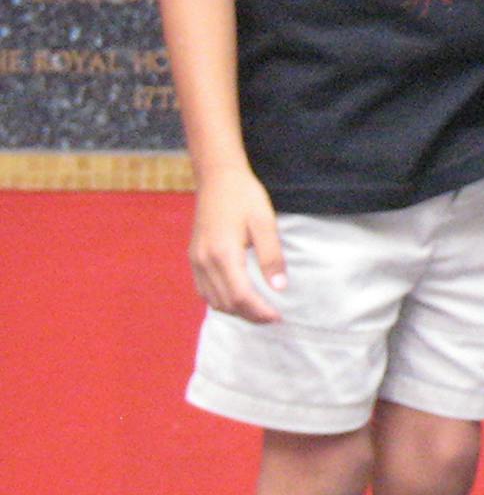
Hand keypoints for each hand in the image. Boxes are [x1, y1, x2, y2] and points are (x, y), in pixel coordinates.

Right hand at [190, 165, 282, 322]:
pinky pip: (204, 290)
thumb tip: (279, 288)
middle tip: (272, 317)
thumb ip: (271, 256)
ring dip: (235, 310)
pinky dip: (221, 300)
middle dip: (250, 315)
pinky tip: (238, 298)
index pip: (240, 296)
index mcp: (223, 254)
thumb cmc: (245, 197)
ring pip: (212, 300)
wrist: (218, 178)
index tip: (278, 317)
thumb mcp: (265, 223)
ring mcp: (195, 260)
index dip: (259, 311)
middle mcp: (204, 261)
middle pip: (225, 303)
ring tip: (258, 310)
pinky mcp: (194, 257)